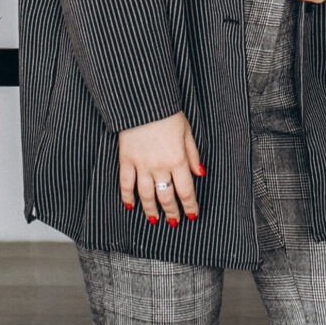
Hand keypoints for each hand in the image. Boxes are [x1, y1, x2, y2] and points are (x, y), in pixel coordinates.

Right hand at [117, 111, 203, 227]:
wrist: (143, 102)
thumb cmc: (168, 114)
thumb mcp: (187, 132)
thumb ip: (193, 155)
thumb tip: (200, 174)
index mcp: (178, 160)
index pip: (186, 191)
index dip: (189, 206)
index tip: (191, 215)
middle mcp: (160, 166)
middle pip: (166, 197)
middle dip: (172, 212)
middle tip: (174, 222)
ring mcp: (141, 164)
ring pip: (146, 195)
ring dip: (151, 210)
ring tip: (154, 220)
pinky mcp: (126, 160)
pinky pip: (126, 183)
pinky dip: (127, 196)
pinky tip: (130, 206)